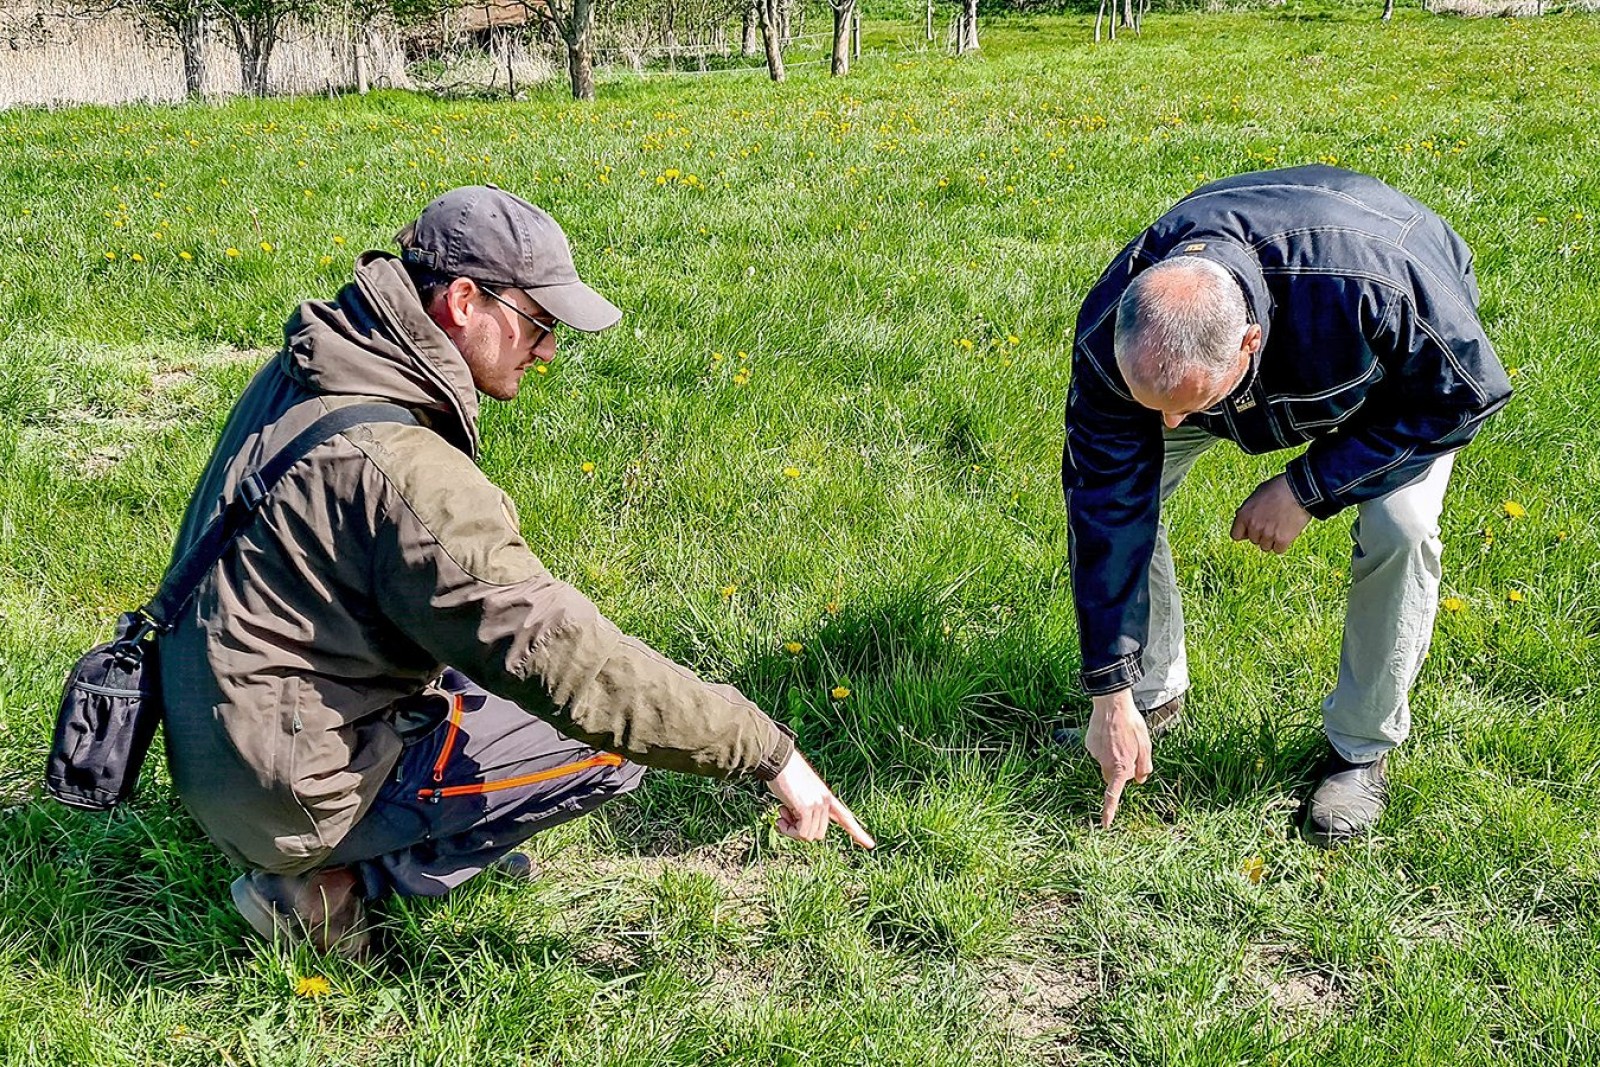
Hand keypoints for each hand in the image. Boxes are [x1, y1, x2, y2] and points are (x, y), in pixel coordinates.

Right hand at [765, 751, 874, 848]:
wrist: (780, 760)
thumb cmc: (786, 774)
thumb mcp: (802, 792)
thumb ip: (807, 806)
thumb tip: (800, 827)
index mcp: (827, 797)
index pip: (846, 818)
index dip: (858, 833)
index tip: (871, 845)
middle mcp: (826, 802)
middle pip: (818, 834)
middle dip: (800, 831)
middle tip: (786, 817)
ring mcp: (818, 805)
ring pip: (809, 836)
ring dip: (792, 831)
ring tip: (782, 813)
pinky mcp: (807, 808)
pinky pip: (802, 833)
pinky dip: (789, 831)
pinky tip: (780, 818)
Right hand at [1085, 689, 1151, 828]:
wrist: (1112, 704)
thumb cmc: (1132, 724)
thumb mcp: (1146, 745)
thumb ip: (1145, 766)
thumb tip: (1140, 780)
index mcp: (1121, 767)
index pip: (1114, 794)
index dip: (1109, 810)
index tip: (1105, 824)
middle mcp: (1106, 763)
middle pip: (1111, 776)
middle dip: (1119, 771)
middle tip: (1130, 753)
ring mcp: (1095, 754)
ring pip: (1105, 762)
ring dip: (1112, 756)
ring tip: (1120, 737)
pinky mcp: (1089, 745)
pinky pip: (1098, 751)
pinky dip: (1104, 745)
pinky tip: (1109, 733)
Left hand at [1231, 474, 1312, 553]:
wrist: (1299, 490)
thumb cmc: (1278, 488)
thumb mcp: (1257, 495)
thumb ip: (1249, 510)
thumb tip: (1245, 521)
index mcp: (1244, 515)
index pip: (1236, 535)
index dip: (1245, 533)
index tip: (1252, 530)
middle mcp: (1253, 526)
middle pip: (1254, 540)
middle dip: (1261, 534)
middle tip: (1273, 522)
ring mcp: (1267, 534)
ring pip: (1266, 547)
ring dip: (1272, 540)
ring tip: (1281, 526)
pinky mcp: (1282, 540)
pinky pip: (1278, 550)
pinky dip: (1283, 544)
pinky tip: (1287, 532)